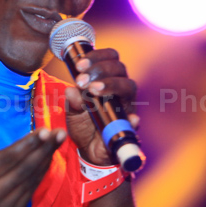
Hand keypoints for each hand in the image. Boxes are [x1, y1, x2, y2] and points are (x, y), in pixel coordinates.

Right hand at [0, 128, 65, 206]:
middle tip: (59, 134)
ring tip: (58, 143)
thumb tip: (26, 145)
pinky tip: (47, 160)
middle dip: (43, 151)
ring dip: (45, 161)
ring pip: (29, 183)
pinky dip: (39, 175)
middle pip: (22, 172)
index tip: (44, 130)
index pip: (6, 161)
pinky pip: (29, 193)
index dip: (27, 145)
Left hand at [63, 48, 140, 165]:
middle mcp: (119, 89)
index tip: (79, 65)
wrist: (90, 150)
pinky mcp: (131, 124)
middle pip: (119, 68)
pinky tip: (126, 117)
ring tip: (93, 90)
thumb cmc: (83, 125)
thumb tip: (71, 91)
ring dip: (111, 84)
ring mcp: (126, 105)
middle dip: (99, 69)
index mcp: (106, 79)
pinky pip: (134, 119)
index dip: (96, 56)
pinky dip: (131, 118)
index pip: (109, 58)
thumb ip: (71, 101)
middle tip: (82, 80)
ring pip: (129, 86)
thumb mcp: (72, 112)